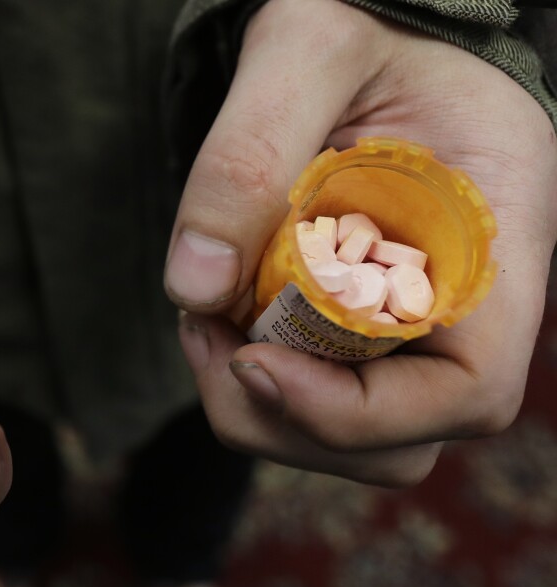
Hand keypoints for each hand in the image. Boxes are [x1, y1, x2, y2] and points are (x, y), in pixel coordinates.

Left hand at [164, 0, 556, 485]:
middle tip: (206, 331)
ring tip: (206, 318)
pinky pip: (315, 397)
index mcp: (494, 242)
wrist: (371, 31)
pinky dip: (252, 382)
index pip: (467, 390)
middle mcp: (466, 308)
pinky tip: (216, 314)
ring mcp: (415, 329)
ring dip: (258, 404)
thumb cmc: (362, 25)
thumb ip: (246, 155)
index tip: (253, 363)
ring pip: (348, 437)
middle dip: (282, 415)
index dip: (357, 414)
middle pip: (393, 440)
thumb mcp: (304, 50)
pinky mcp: (365, 332)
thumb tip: (195, 287)